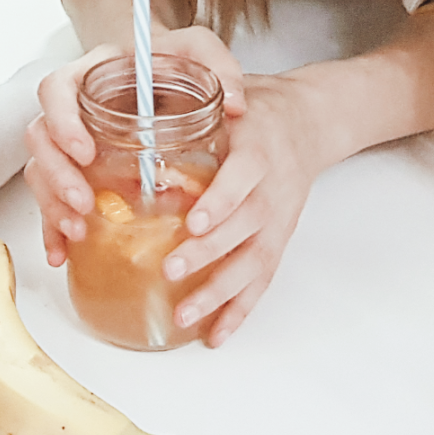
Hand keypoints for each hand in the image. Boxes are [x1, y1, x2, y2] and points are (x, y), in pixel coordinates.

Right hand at [24, 25, 247, 271]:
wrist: (167, 76)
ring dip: (53, 204)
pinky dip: (52, 227)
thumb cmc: (173, 61)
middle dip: (57, 175)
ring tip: (80, 230)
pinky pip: (50, 199)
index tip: (85, 150)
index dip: (62, 121)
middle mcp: (71, 107)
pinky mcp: (74, 170)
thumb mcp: (196, 51)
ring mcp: (68, 141)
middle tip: (85, 202)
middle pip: (40, 137)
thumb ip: (217, 64)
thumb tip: (235, 104)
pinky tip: (62, 252)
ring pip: (40, 171)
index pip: (55, 89)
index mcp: (90, 74)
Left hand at [160, 73, 329, 346]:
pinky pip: (262, 280)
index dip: (221, 200)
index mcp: (257, 148)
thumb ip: (185, 115)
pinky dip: (240, 311)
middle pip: (246, 226)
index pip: (243, 176)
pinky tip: (216, 335)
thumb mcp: (223, 99)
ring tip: (185, 315)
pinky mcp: (279, 241)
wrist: (307, 122)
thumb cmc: (253, 111)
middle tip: (171, 268)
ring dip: (220, 292)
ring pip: (254, 261)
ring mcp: (279, 219)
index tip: (193, 221)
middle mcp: (272, 187)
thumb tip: (126, 131)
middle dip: (209, 252)